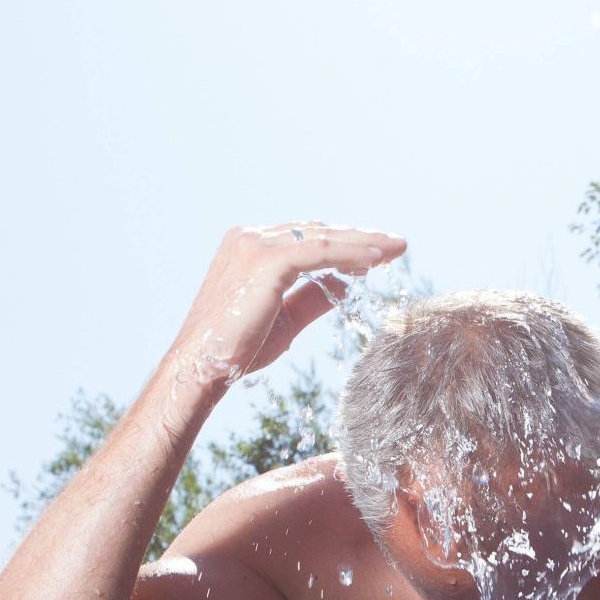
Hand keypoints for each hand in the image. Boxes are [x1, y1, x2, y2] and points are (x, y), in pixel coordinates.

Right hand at [169, 222, 406, 387]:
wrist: (202, 368)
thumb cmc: (237, 350)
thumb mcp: (287, 317)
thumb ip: (315, 296)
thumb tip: (349, 283)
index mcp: (249, 247)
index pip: (306, 236)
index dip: (345, 243)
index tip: (378, 253)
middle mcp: (249, 238)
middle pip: (318, 231)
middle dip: (360, 237)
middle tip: (397, 245)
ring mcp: (254, 245)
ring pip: (322, 237)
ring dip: (363, 242)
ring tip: (397, 248)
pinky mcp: (265, 261)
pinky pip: (320, 251)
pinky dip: (352, 253)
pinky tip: (378, 259)